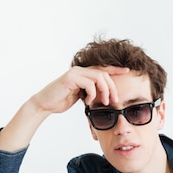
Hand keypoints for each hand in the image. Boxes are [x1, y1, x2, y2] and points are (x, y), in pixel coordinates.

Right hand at [0, 66, 128, 151]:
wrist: (45, 104)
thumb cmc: (61, 100)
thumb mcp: (81, 96)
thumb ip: (91, 93)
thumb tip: (105, 96)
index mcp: (83, 74)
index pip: (103, 69)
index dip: (115, 69)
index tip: (127, 71)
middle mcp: (80, 70)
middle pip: (104, 73)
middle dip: (112, 88)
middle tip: (115, 101)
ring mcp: (75, 73)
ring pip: (98, 77)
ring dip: (104, 91)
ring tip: (104, 103)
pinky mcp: (70, 78)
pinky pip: (89, 83)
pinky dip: (92, 94)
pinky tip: (89, 102)